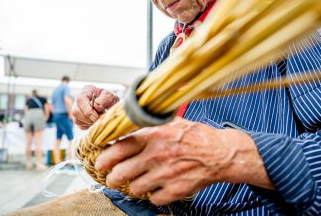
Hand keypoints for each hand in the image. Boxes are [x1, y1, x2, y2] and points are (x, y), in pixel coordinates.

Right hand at [72, 85, 118, 129]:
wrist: (111, 105)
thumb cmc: (109, 99)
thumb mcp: (110, 96)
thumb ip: (104, 99)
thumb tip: (95, 106)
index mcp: (86, 91)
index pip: (80, 100)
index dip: (87, 110)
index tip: (97, 116)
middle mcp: (78, 100)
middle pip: (75, 112)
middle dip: (88, 118)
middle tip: (99, 118)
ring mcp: (77, 110)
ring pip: (77, 120)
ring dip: (89, 122)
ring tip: (99, 117)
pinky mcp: (79, 119)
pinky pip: (80, 126)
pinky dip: (89, 126)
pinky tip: (95, 121)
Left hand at [95, 118, 272, 204]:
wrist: (220, 153)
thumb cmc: (195, 136)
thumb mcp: (170, 123)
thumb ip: (148, 126)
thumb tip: (125, 130)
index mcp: (153, 135)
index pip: (119, 148)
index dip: (104, 157)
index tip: (100, 162)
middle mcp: (156, 155)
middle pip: (121, 173)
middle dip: (112, 177)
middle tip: (112, 177)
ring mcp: (165, 175)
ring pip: (134, 188)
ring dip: (133, 186)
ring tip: (137, 181)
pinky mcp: (175, 190)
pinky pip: (153, 199)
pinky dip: (152, 195)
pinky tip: (157, 187)